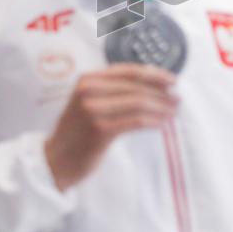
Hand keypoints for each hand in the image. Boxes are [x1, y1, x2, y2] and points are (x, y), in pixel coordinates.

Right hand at [45, 64, 177, 190]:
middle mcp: (89, 90)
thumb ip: (111, 91)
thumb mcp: (87, 102)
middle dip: (162, 92)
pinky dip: (153, 121)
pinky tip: (162, 124)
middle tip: (178, 98)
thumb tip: (151, 85)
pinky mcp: (100, 130)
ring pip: (139, 103)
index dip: (154, 74)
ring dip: (161, 107)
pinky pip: (136, 121)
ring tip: (173, 112)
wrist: (54, 160)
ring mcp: (93, 110)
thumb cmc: (77, 132)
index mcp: (87, 79)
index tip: (172, 80)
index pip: (128, 71)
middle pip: (136, 86)